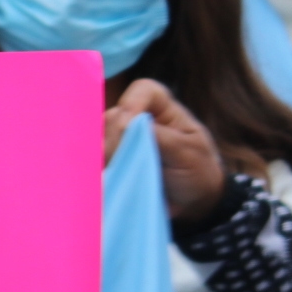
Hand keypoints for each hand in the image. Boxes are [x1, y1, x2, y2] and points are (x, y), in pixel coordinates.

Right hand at [105, 79, 225, 222]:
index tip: (126, 128)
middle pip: (115, 115)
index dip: (131, 104)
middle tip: (117, 162)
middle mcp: (139, 117)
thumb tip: (126, 125)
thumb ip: (159, 137)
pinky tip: (102, 176)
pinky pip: (94, 155)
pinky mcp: (111, 157)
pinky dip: (95, 165)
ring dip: (102, 154)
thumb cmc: (197, 171)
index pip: (143, 90)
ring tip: (111, 173)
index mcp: (163, 108)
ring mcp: (122, 137)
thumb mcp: (187, 153)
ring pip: (99, 136)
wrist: (193, 201)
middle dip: (113, 139)